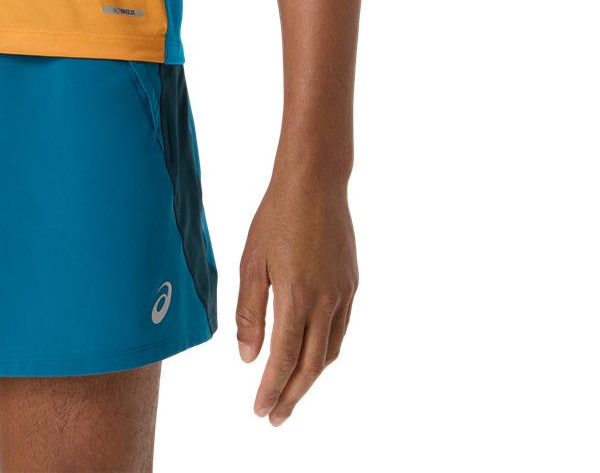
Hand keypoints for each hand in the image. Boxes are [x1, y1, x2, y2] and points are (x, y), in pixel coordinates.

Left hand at [235, 175, 357, 424]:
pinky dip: (325, 351)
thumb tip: (247, 357)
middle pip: (311, 366)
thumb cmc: (276, 216)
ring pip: (329, 351)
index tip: (260, 410)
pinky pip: (340, 330)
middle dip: (292, 396)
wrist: (315, 182)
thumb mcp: (251, 261)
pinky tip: (311, 354)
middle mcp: (325, 302)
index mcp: (296, 297)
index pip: (284, 359)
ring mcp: (343, 294)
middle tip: (275, 417)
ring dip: (310, 377)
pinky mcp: (352, 284)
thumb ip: (250, 312)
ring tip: (291, 391)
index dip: (272, 388)